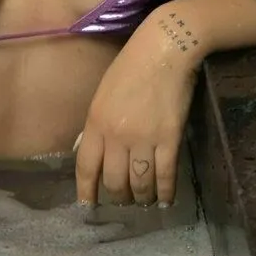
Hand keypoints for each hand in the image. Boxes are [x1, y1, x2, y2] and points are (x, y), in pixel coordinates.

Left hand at [75, 14, 200, 206]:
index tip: (88, 206)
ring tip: (145, 200)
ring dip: (142, 198)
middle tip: (124, 201)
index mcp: (96, 121)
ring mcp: (144, 139)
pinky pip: (165, 176)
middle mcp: (117, 135)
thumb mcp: (103, 93)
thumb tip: (88, 150)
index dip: (86, 191)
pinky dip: (165, 193)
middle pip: (114, 182)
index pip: (86, 167)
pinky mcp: (169, 139)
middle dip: (119, 197)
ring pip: (139, 184)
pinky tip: (165, 199)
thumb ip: (96, 124)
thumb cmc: (131, 65)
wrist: (164, 49)